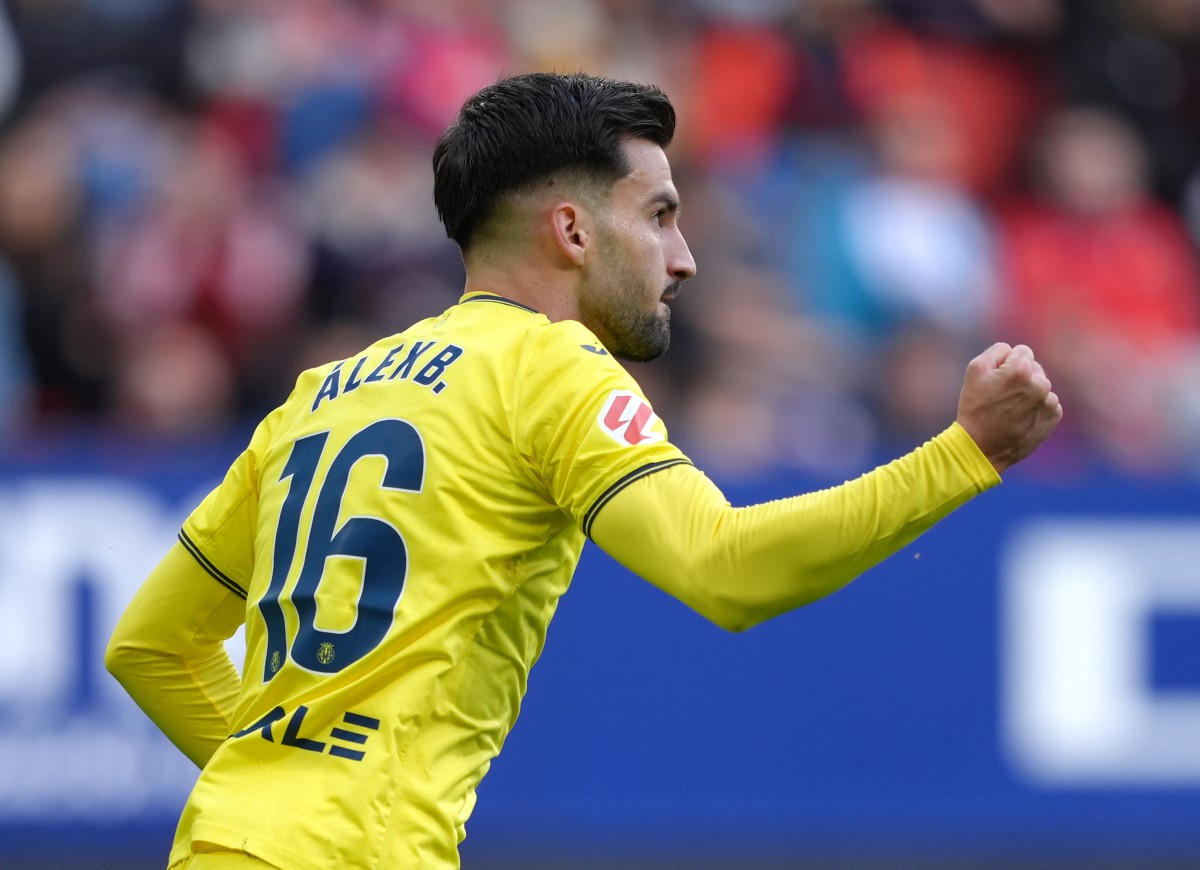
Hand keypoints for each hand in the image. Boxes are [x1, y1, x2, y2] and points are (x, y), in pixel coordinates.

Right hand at [955, 342, 1062, 473]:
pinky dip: (1036, 408)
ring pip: (1041, 386)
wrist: (981, 448)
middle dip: (1021, 377)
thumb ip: (997, 351)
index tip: (996, 380)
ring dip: (1029, 393)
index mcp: (1021, 369)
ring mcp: (1049, 402)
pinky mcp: (1053, 418)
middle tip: (1002, 396)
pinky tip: (1020, 418)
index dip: (1006, 364)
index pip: (1022, 351)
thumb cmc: (975, 408)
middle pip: (1034, 368)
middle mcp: (1040, 384)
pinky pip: (1048, 403)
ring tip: (1010, 409)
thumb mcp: (975, 370)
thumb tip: (1013, 351)